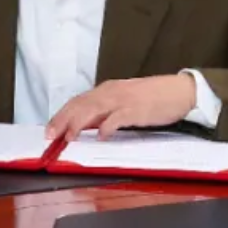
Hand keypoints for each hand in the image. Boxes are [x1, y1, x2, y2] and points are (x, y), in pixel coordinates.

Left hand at [46, 74, 196, 141]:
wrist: (179, 91)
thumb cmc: (152, 98)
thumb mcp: (123, 101)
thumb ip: (105, 111)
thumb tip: (86, 124)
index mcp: (106, 90)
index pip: (77, 101)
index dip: (61, 115)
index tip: (49, 129)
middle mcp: (111, 92)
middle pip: (80, 105)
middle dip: (63, 120)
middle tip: (50, 135)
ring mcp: (123, 100)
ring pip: (94, 109)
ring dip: (79, 123)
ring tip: (68, 137)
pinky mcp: (137, 109)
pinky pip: (119, 117)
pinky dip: (108, 126)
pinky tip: (101, 136)